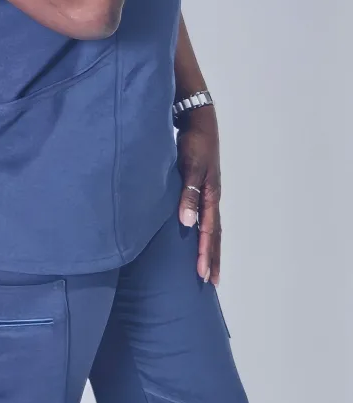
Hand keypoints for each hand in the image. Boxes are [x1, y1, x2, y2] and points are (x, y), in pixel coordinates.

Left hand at [177, 109, 221, 284]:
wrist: (198, 121)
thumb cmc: (194, 142)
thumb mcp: (190, 166)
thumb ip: (188, 193)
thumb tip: (187, 223)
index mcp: (211, 195)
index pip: (210, 231)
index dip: (206, 253)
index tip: (203, 275)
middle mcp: (211, 197)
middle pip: (214, 233)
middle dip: (212, 257)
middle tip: (211, 281)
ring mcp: (207, 192)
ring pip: (210, 226)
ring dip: (209, 247)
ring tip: (207, 267)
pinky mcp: (200, 186)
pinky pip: (203, 214)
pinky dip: (202, 230)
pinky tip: (195, 237)